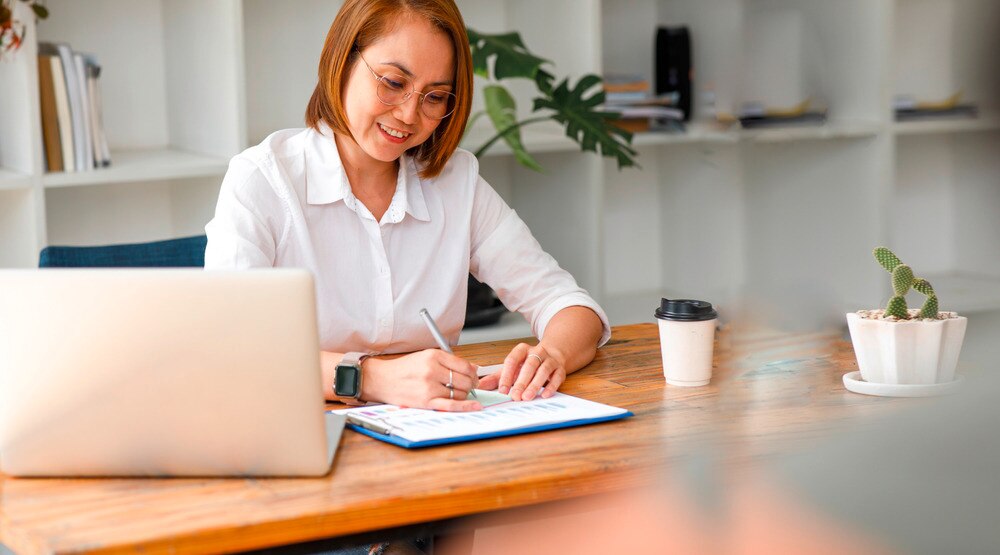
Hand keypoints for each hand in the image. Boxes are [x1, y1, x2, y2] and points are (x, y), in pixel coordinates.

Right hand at [365, 349, 481, 411]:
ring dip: (462, 395)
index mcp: (433, 356)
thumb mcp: (426, 357)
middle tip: (469, 386)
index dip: (473, 372)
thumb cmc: (403, 369)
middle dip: (470, 384)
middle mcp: (432, 370)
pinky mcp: (426, 401)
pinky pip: (450, 405)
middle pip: (464, 380)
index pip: (464, 365)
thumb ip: (449, 361)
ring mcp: (429, 386)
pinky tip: (474, 406)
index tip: (473, 376)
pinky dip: (465, 406)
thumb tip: (473, 368)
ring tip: (455, 392)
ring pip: (459, 393)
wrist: (382, 380)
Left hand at [479, 343, 566, 400]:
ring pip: (543, 370)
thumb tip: (480, 386)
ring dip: (535, 384)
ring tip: (527, 397)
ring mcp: (550, 360)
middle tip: (515, 396)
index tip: (502, 390)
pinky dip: (551, 386)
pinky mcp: (560, 369)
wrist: (553, 354)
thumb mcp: (512, 368)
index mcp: (522, 350)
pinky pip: (557, 377)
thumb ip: (496, 377)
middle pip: (529, 365)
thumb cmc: (528, 364)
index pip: (512, 360)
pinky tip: (545, 395)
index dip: (507, 375)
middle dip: (521, 381)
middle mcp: (537, 352)